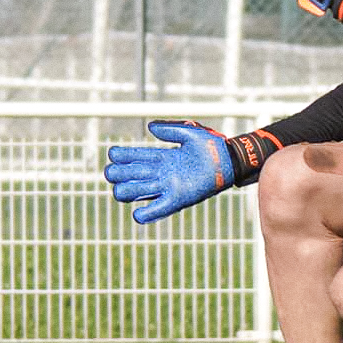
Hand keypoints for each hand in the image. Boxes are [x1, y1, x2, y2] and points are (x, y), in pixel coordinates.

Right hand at [104, 120, 235, 223]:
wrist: (230, 160)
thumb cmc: (212, 145)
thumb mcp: (189, 132)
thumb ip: (169, 129)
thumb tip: (149, 127)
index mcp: (162, 157)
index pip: (136, 156)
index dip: (122, 155)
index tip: (112, 153)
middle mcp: (162, 172)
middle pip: (132, 174)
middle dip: (119, 174)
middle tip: (112, 173)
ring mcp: (168, 186)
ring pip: (140, 191)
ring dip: (127, 192)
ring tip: (119, 191)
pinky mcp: (178, 198)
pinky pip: (159, 208)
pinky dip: (147, 213)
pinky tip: (137, 214)